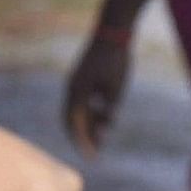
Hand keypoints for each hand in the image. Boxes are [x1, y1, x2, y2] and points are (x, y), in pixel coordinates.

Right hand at [64, 29, 132, 154]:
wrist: (113, 33)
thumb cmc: (115, 60)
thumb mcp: (116, 88)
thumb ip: (109, 107)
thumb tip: (107, 123)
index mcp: (76, 92)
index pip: (75, 124)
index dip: (82, 142)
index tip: (90, 157)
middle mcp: (73, 90)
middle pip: (73, 120)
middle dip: (83, 137)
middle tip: (94, 154)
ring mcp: (78, 84)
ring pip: (79, 111)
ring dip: (90, 125)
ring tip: (103, 138)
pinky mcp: (85, 79)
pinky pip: (85, 102)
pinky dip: (93, 113)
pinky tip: (106, 119)